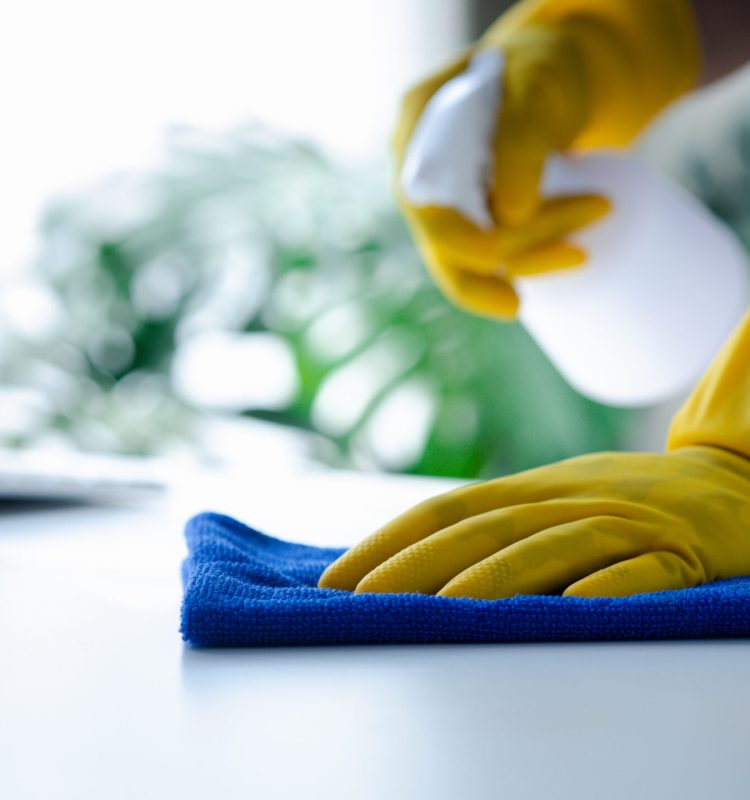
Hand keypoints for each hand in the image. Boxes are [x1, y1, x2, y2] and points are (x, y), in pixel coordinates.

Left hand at [319, 312, 749, 598]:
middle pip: (486, 529)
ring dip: (500, 576)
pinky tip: (577, 607)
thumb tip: (413, 563)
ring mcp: (626, 521)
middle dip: (419, 565)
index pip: (445, 511)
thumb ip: (496, 525)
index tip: (337, 579)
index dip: (388, 541)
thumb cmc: (624, 499)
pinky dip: (611, 583)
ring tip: (448, 608)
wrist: (729, 483)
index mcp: (531, 489)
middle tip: (363, 600)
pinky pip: (645, 569)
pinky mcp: (682, 550)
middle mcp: (568, 499)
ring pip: (555, 545)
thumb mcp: (554, 498)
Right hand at [393, 0, 698, 319]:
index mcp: (415, 128)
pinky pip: (484, 261)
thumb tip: (510, 215)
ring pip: (463, 261)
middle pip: (443, 240)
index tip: (530, 242)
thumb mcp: (538, 84)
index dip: (468, 239)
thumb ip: (520, 138)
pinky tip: (563, 261)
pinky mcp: (467, 220)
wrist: (555, 81)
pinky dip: (524, 266)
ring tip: (582, 254)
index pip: (425, 202)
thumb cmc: (545, 71)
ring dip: (525, 265)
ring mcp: (440, 201)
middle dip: (512, 254)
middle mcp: (417, 171)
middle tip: (579, 253)